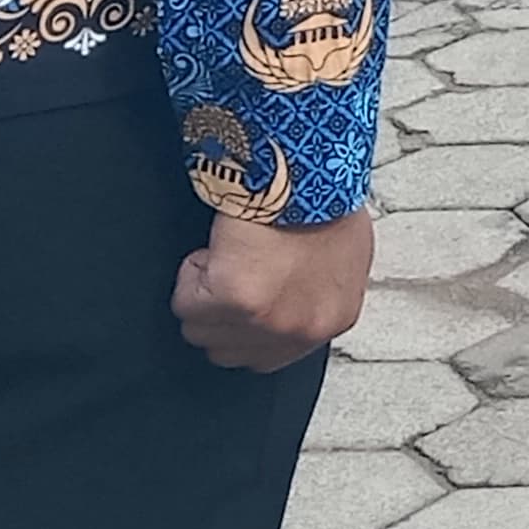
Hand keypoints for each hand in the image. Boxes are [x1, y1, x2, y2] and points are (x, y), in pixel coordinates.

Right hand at [174, 206, 374, 372]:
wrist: (305, 172)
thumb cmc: (321, 200)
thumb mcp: (342, 255)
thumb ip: (315, 294)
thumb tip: (288, 303)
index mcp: (334, 319)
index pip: (268, 356)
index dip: (246, 324)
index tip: (245, 296)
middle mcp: (301, 330)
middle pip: (228, 351)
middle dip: (222, 312)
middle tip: (238, 267)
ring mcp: (267, 321)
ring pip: (200, 330)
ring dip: (205, 291)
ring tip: (232, 252)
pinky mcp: (235, 300)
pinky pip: (185, 304)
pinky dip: (192, 272)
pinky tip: (220, 246)